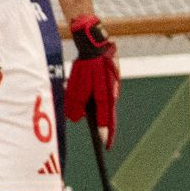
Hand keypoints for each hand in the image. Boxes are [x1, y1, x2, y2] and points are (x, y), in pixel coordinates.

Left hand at [63, 16, 120, 148]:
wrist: (95, 43)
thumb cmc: (86, 65)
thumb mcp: (77, 85)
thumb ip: (76, 103)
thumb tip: (76, 119)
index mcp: (105, 97)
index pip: (105, 121)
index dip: (104, 135)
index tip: (104, 147)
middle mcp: (112, 94)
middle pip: (109, 116)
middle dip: (107, 130)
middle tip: (106, 144)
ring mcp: (114, 87)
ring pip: (107, 106)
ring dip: (103, 116)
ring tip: (100, 130)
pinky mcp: (111, 80)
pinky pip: (106, 96)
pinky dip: (101, 103)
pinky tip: (96, 107)